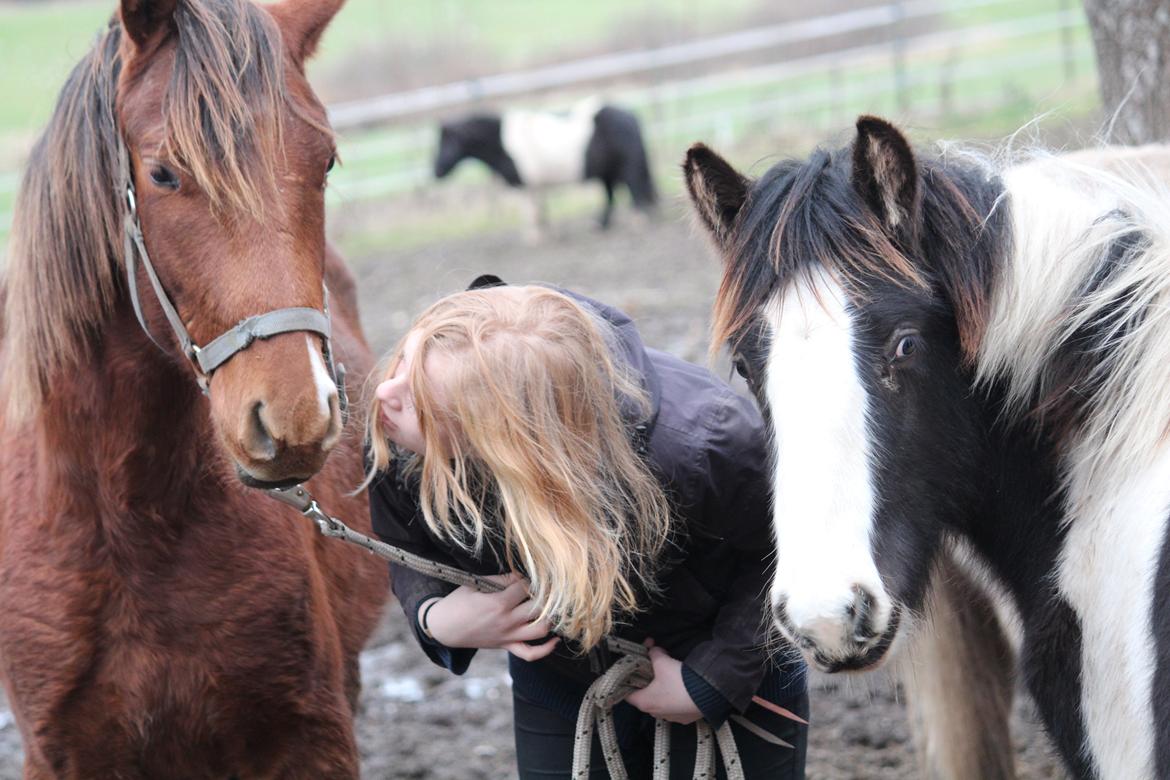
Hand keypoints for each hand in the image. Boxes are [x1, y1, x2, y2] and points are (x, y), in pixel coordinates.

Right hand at [423, 574, 558, 661]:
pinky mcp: (507, 646)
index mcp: (497, 604)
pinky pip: (530, 654)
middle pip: (538, 607)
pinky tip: (555, 639)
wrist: (444, 628)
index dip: (527, 577)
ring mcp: (508, 636)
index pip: (524, 586)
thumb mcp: (475, 585)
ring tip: (551, 607)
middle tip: (544, 587)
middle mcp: (506, 621)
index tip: (524, 574)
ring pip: (540, 630)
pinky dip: (545, 649)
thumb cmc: (458, 603)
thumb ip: (500, 579)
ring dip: (550, 617)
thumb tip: (520, 574)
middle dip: (544, 594)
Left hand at [624, 640, 702, 723]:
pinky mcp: (685, 718)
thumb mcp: (662, 661)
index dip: (628, 680)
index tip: (633, 671)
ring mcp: (671, 718)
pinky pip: (675, 707)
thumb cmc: (679, 680)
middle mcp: (655, 713)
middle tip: (653, 669)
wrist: (708, 693)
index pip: (627, 693)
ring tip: (670, 677)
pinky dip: (676, 698)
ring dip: (663, 691)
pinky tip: (682, 687)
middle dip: (648, 682)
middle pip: (645, 697)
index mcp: (644, 702)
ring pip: (661, 702)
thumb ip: (653, 653)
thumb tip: (651, 648)